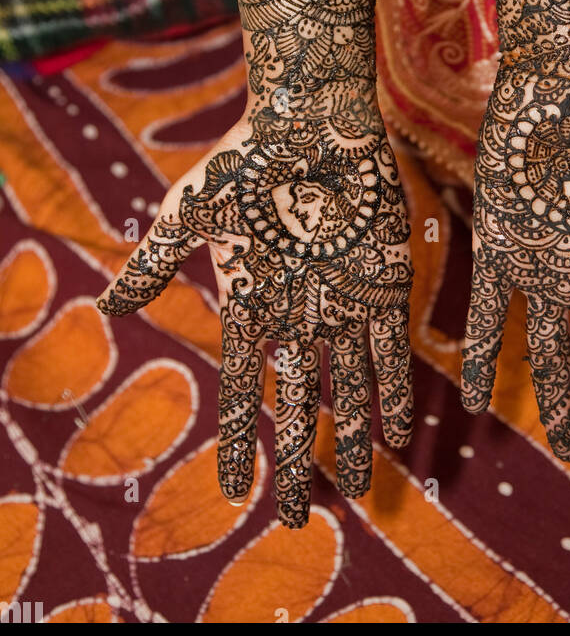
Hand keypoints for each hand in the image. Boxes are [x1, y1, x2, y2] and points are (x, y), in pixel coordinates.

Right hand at [97, 101, 412, 525]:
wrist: (311, 118)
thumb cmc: (245, 160)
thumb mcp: (190, 212)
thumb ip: (155, 260)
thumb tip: (107, 305)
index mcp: (251, 303)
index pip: (243, 389)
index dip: (240, 441)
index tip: (234, 492)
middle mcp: (297, 313)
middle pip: (300, 402)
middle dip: (300, 460)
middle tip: (302, 517)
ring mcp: (341, 300)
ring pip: (350, 386)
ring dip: (352, 437)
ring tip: (358, 489)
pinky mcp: (383, 280)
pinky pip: (390, 348)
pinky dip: (393, 389)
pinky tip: (395, 432)